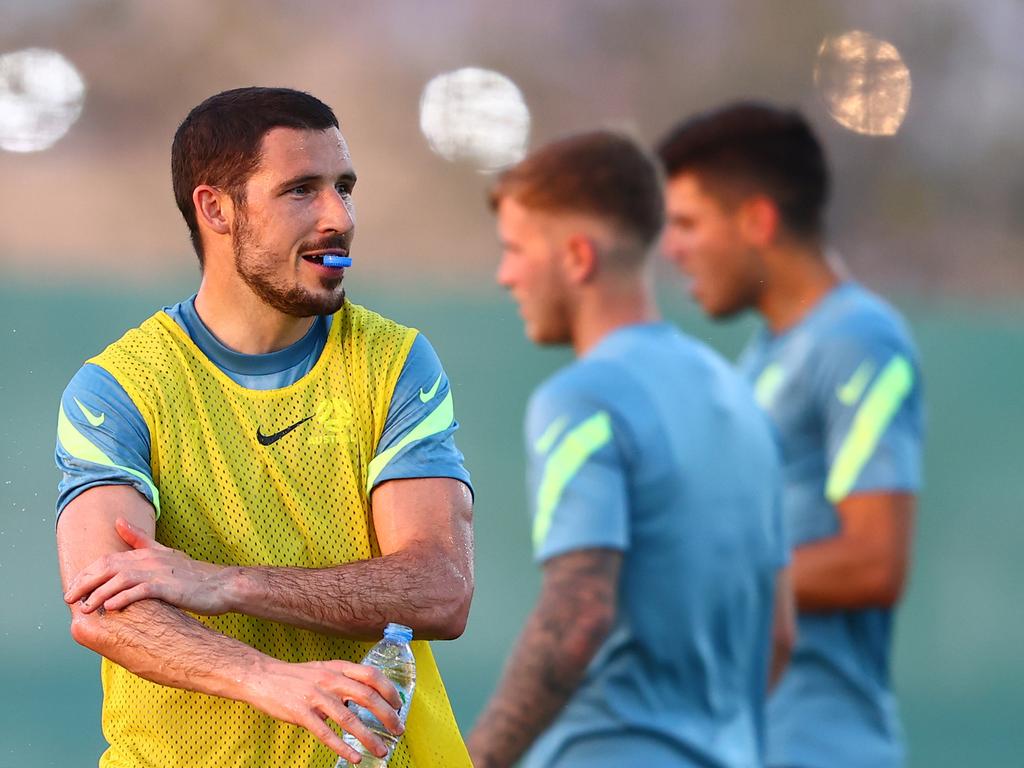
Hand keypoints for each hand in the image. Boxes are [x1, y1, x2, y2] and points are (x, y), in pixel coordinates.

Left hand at [64, 517, 234, 614]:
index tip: (73, 587)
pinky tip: (112, 607)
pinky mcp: (168, 587)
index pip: (107, 560)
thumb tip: (119, 521)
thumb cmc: (193, 574)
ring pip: (120, 579)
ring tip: (85, 608)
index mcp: (146, 553)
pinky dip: (124, 598)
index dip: (86, 573)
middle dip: (85, 583)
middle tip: (69, 599)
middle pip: (108, 567)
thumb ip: (139, 539)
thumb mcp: (164, 553)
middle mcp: (149, 560)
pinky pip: (141, 591)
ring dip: (99, 593)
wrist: (221, 585)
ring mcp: (158, 572)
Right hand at [243, 657, 404, 760]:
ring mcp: (316, 697)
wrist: (262, 677)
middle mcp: (330, 680)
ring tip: (381, 751)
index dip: (389, 690)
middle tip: (398, 730)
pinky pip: (326, 734)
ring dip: (369, 737)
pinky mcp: (301, 713)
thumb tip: (367, 697)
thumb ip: (344, 680)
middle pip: (367, 697)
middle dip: (387, 716)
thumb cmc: (296, 677)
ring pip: (349, 719)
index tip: (399, 705)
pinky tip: (354, 757)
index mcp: (337, 668)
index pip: (372, 675)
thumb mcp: (323, 670)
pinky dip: (343, 747)